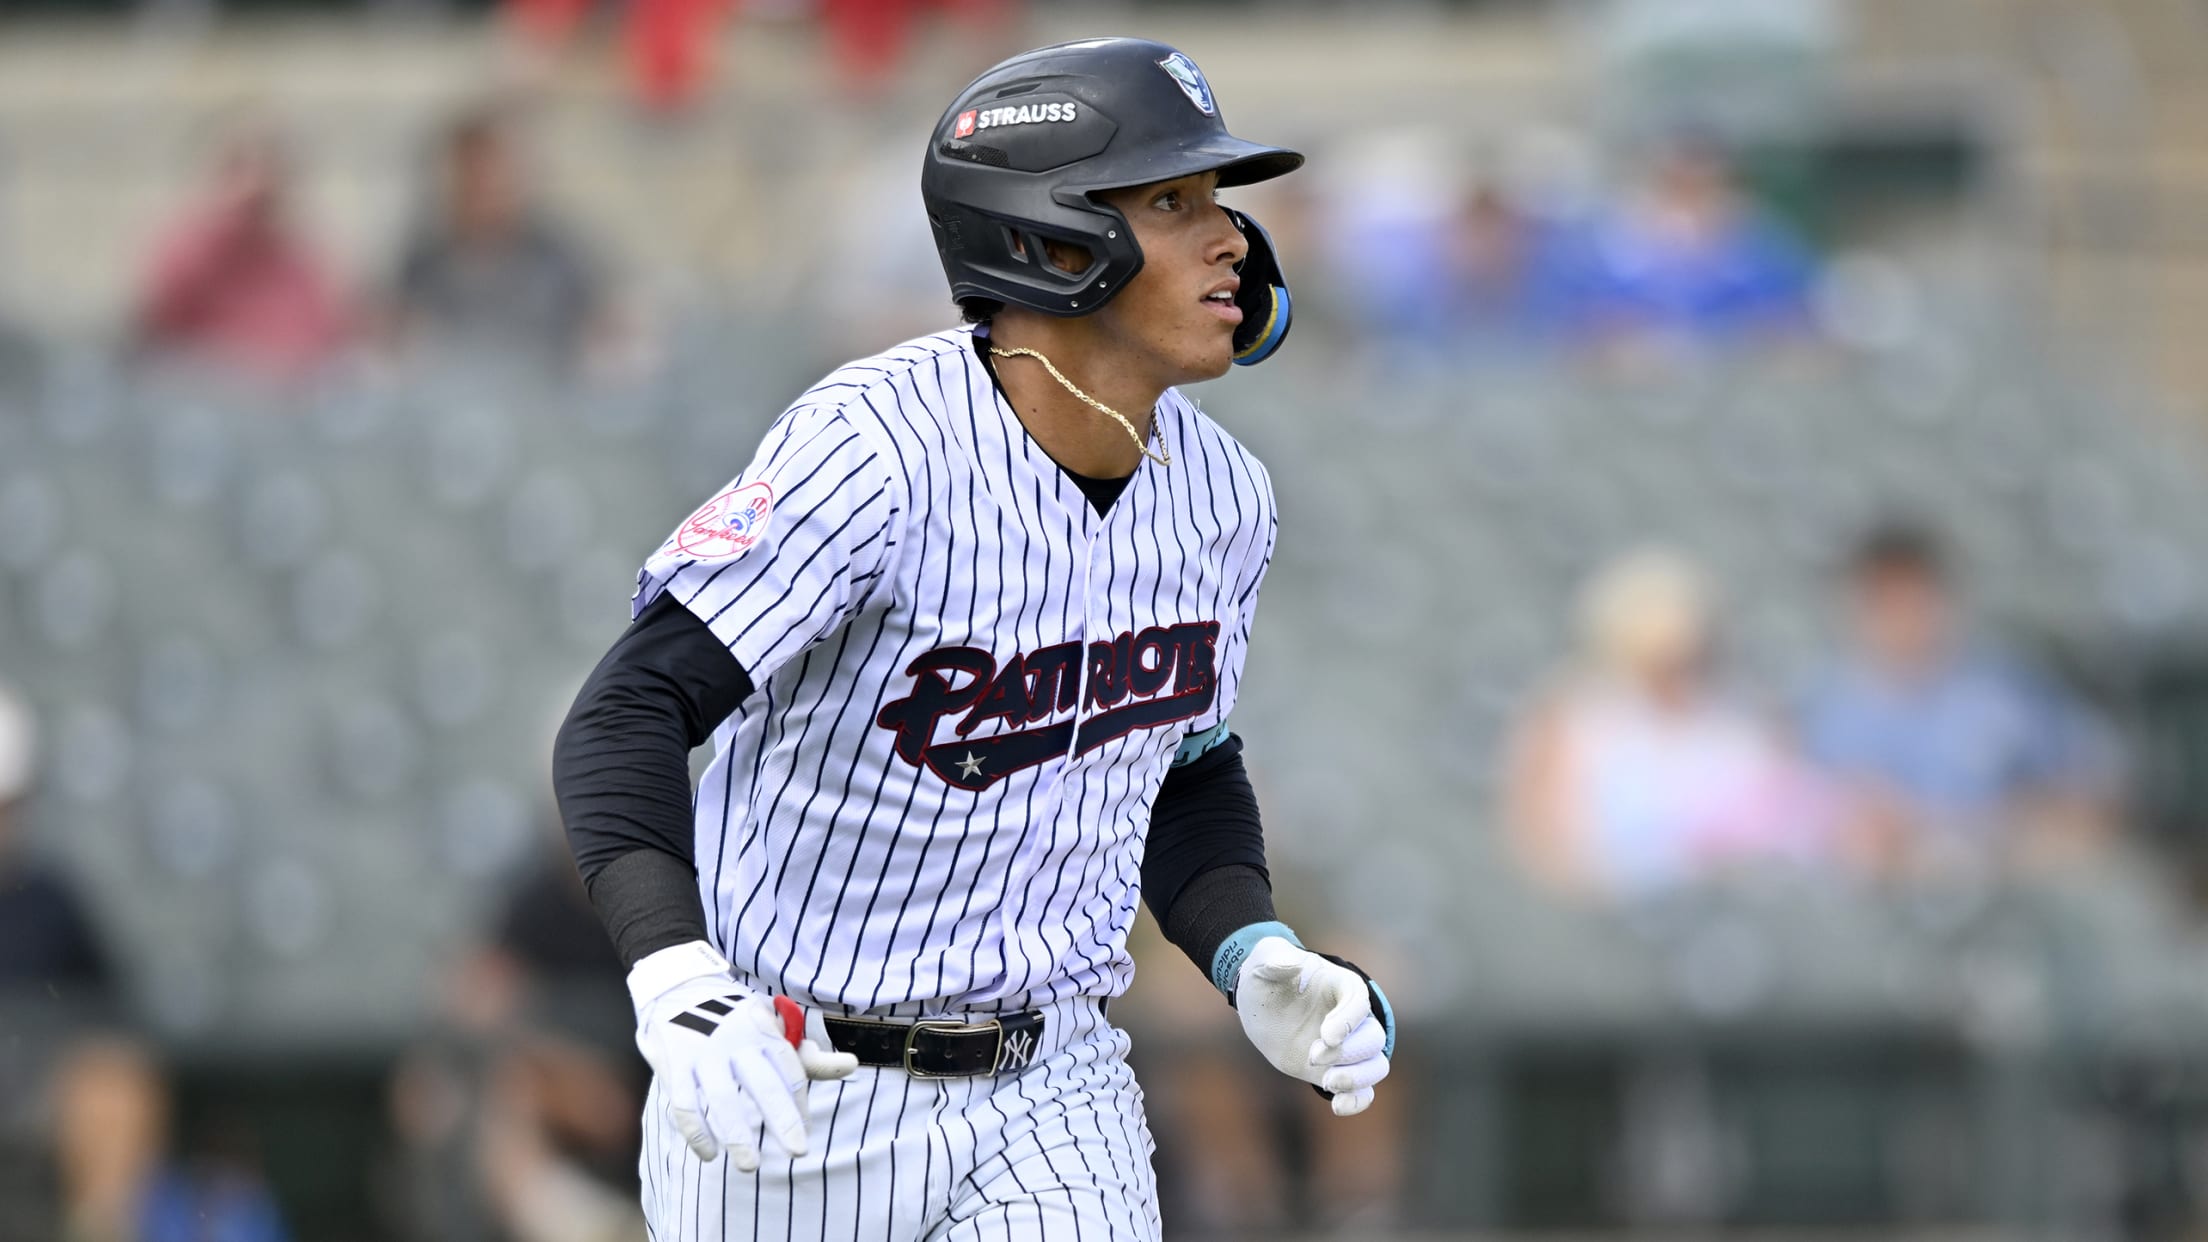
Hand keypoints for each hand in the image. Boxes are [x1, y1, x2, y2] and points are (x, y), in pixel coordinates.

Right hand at [631, 949, 858, 1169]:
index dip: (800, 1104)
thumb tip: (851, 1064)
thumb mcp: (771, 1029)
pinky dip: (697, 1132)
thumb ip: (806, 1055)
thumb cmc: (736, 1020)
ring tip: (751, 1166)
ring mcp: (705, 1052)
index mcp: (766, 1031)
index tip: (805, 1133)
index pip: (791, 1070)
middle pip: (764, 1083)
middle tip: (799, 1151)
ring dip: (737, 1135)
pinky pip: (685, 1104)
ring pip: (723, 1098)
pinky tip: (709, 1155)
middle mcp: (737, 1040)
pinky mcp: (675, 1063)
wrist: (679, 989)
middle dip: (783, 1118)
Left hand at [1233, 937, 1392, 1116]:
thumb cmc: (1269, 973)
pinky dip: (1357, 1101)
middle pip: (1373, 1039)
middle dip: (1349, 1053)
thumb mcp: (1266, 959)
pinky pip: (1362, 1091)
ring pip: (1376, 1066)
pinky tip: (1337, 1107)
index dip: (1349, 1021)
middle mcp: (1351, 1019)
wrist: (1262, 1001)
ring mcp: (1347, 1047)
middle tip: (1312, 1057)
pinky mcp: (1336, 1070)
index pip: (1358, 1002)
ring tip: (1327, 1083)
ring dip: (1358, 1079)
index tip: (1327, 1036)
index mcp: (1341, 986)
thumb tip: (1292, 963)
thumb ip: (1277, 959)